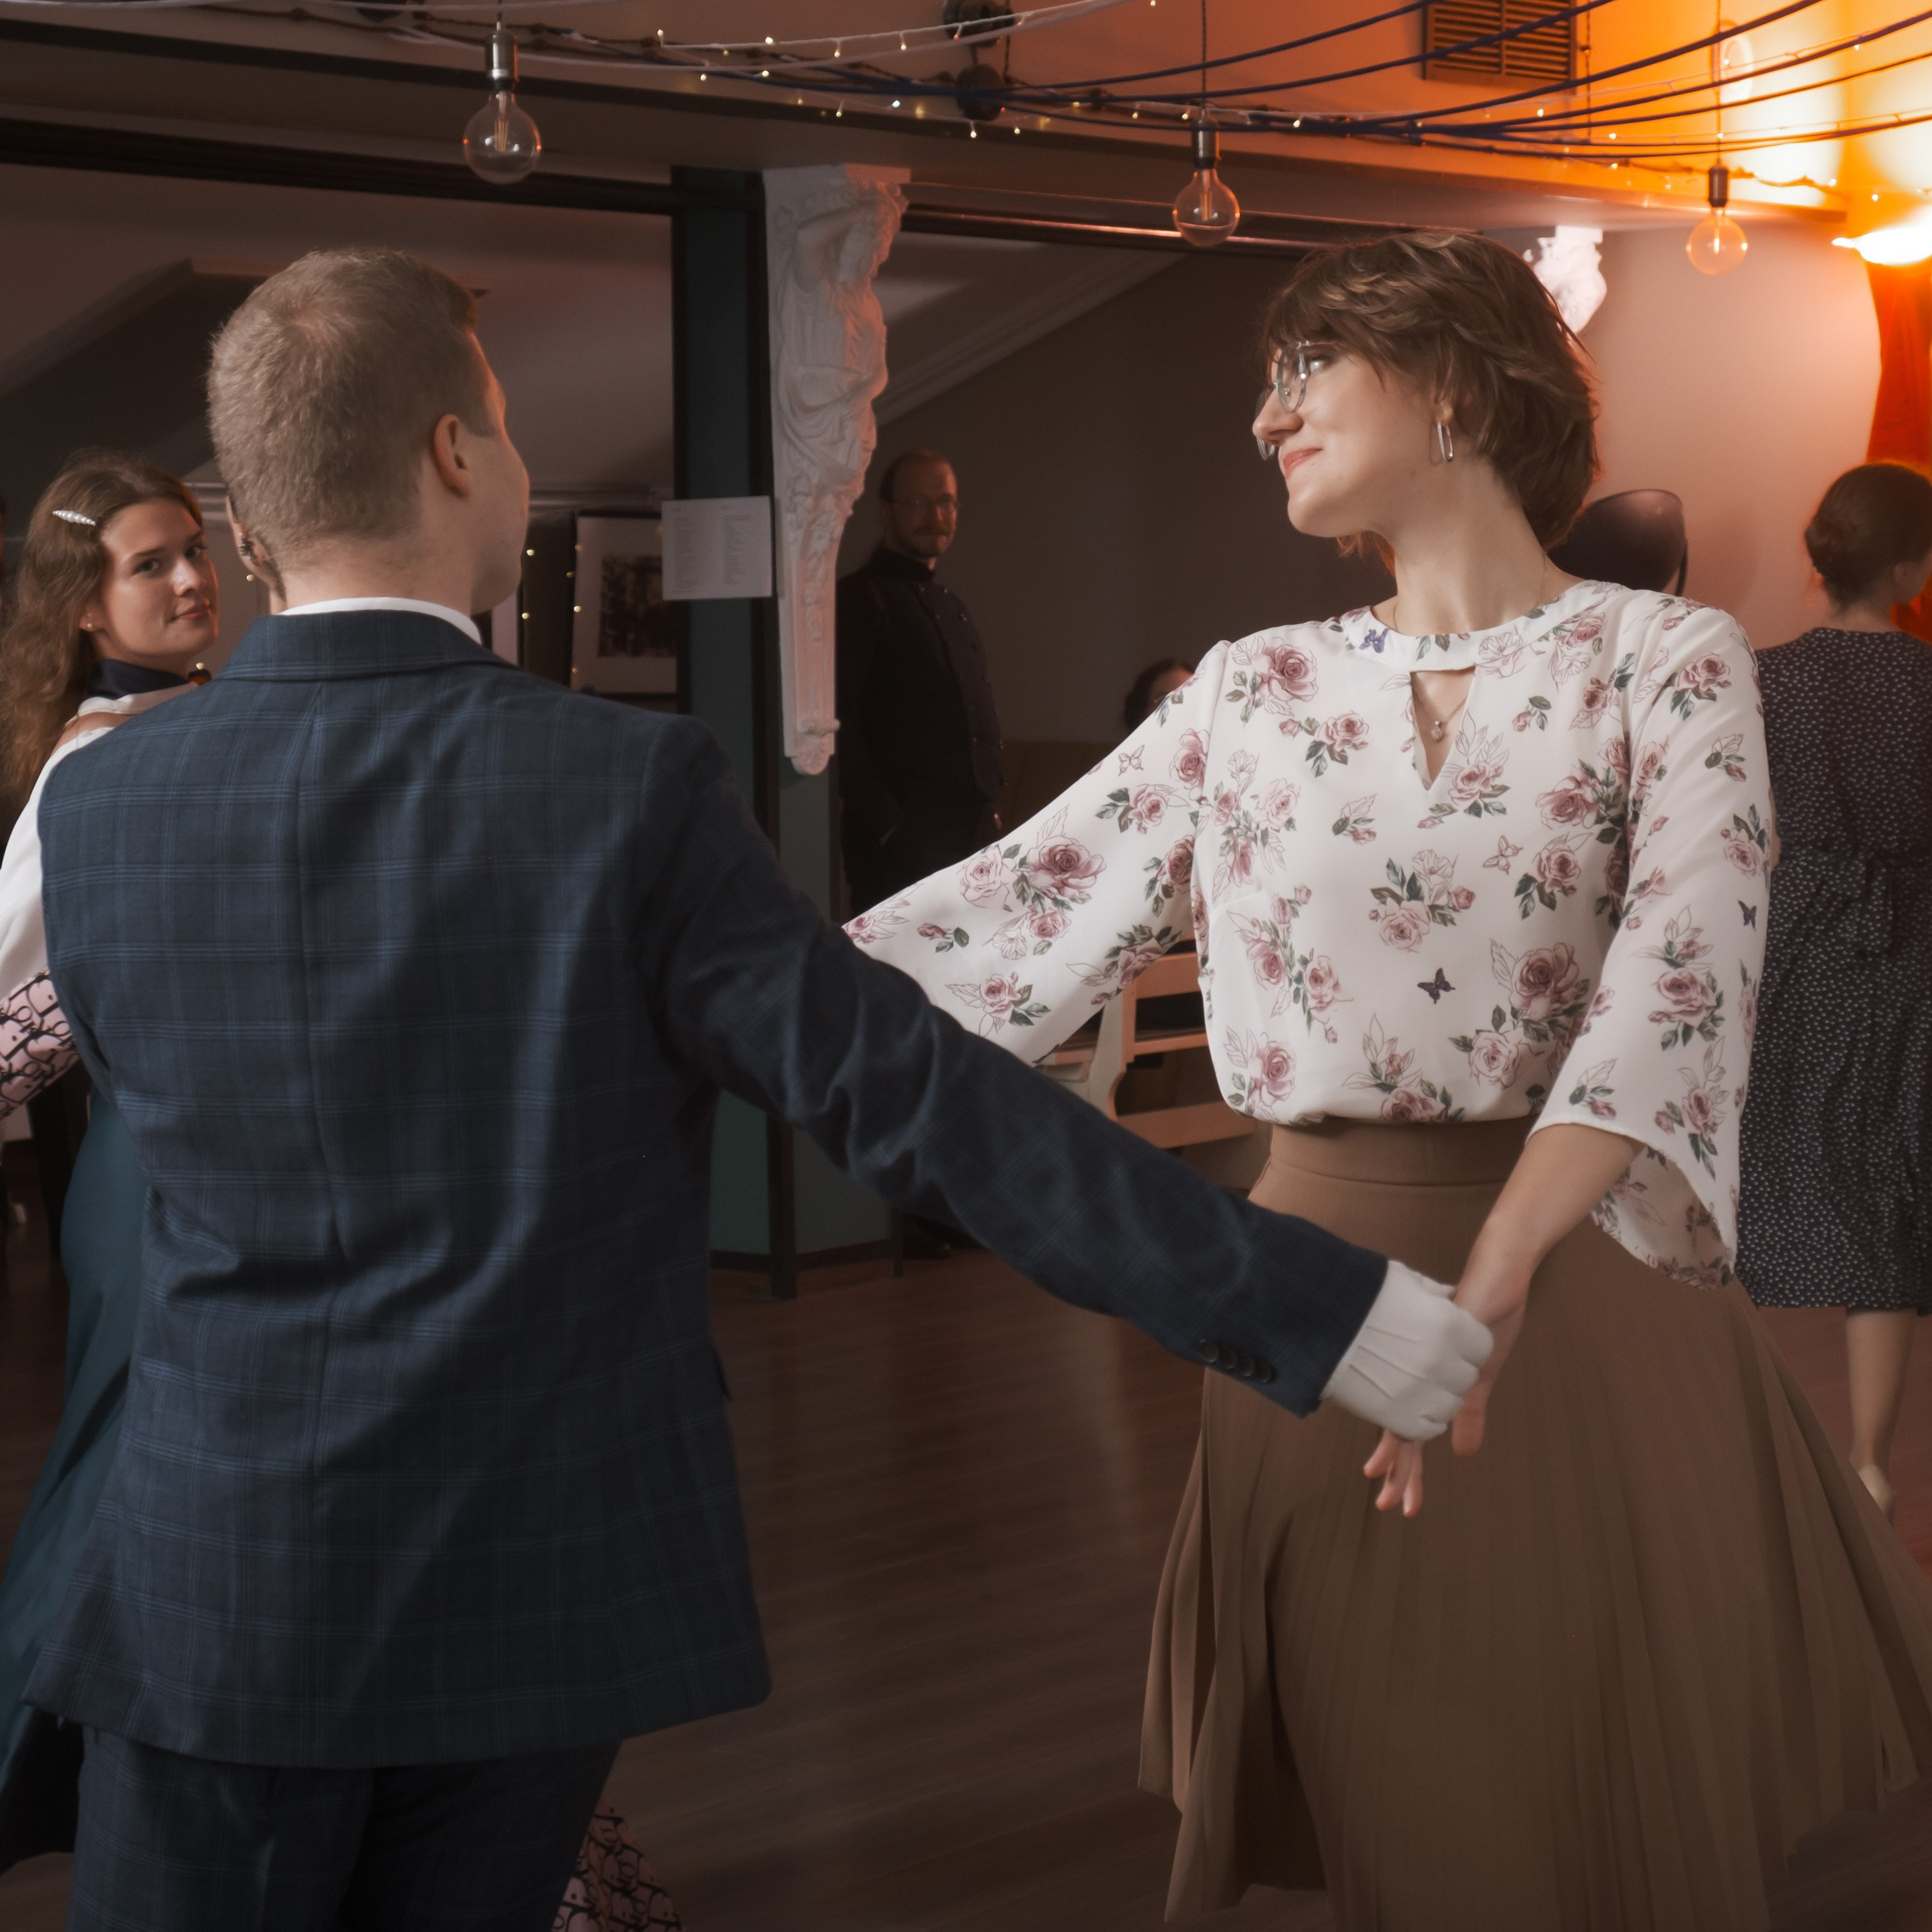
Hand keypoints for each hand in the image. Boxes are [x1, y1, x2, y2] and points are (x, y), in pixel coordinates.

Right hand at [1320, 1258, 1491, 1441]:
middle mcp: (1442, 1361)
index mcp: (1451, 1325)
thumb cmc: (1358, 1293)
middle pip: (1466, 1378)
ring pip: (1451, 1406)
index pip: (1481, 1346)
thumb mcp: (1404, 1283)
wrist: (1313, 1320)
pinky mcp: (1400, 1418)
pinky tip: (1407, 1404)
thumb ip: (1434, 1294)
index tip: (1449, 1344)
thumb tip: (1449, 1296)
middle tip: (1423, 1362)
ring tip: (1413, 1383)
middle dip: (1450, 1371)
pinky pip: (1428, 1428)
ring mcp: (1422, 1393)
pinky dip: (1422, 1420)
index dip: (1465, 1345)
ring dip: (1437, 1397)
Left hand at [1359, 1243, 1531, 1517]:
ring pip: (1408, 1411)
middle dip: (1398, 1471)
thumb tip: (1462, 1453)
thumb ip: (1468, 1411)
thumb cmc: (1487, 1314)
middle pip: (1402, 1428)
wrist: (1499, 1270)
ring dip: (1402, 1453)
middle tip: (1384, 1506)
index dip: (1399, 1465)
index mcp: (1424, 1379)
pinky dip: (1422, 1405)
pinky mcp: (1446, 1340)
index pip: (1406, 1428)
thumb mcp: (1479, 1376)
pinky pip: (1431, 1379)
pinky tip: (1415, 1435)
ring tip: (1387, 1485)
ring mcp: (1430, 1357)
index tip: (1386, 1494)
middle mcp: (1420, 1371)